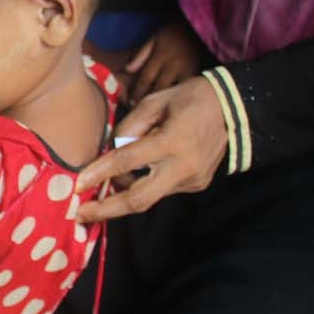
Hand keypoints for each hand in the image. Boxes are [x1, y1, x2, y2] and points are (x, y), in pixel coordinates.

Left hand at [76, 77, 228, 222]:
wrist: (235, 108)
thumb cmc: (190, 99)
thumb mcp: (155, 101)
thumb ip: (129, 126)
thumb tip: (111, 150)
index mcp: (171, 141)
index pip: (127, 162)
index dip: (99, 174)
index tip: (78, 184)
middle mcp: (183, 166)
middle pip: (138, 199)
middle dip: (106, 210)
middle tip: (81, 214)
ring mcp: (192, 180)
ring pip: (148, 195)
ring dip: (123, 192)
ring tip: (104, 183)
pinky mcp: (196, 185)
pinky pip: (161, 189)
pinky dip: (144, 183)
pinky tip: (139, 172)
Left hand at [125, 23, 205, 104]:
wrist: (199, 29)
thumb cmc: (174, 33)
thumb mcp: (155, 38)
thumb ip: (141, 55)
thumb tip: (127, 70)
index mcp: (161, 56)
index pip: (146, 77)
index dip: (137, 91)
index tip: (129, 103)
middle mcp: (173, 65)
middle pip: (158, 87)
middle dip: (147, 100)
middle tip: (138, 112)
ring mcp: (186, 70)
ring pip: (173, 91)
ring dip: (162, 103)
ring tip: (153, 115)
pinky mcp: (197, 74)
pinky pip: (186, 89)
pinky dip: (178, 98)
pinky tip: (172, 106)